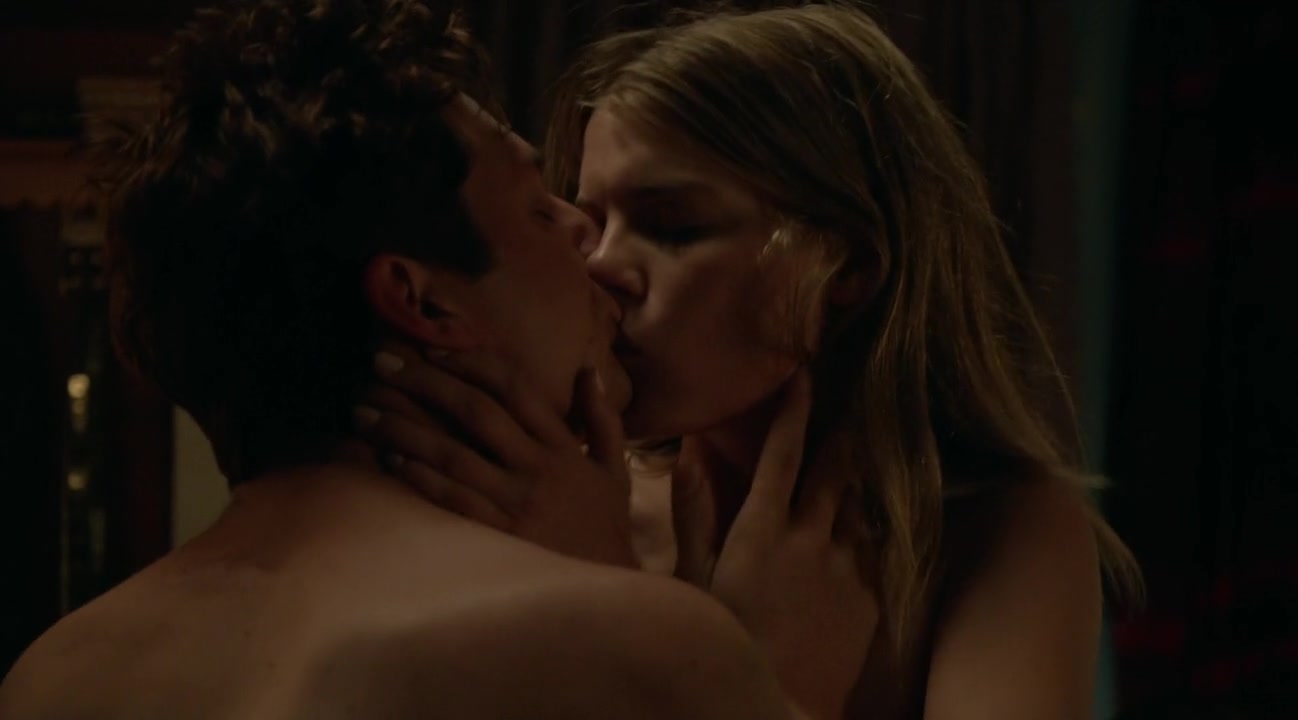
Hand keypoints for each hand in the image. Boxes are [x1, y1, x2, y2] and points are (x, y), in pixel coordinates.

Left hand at [354, 341, 636, 566]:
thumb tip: (587, 368)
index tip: (433, 351)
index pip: (515, 386)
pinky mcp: (498, 536)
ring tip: (363, 412)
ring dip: (404, 428)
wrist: (608, 590)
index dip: (471, 362)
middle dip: (425, 382)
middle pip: (475, 411)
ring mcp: (516, 502)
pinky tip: (388, 458)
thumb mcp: (614, 469)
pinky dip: (419, 476)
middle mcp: (537, 467)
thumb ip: (602, 418)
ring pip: (452, 453)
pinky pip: (451, 499)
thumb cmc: (606, 528)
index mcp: (561, 446)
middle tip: (380, 363)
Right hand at [672, 369, 877, 719]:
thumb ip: (693, 513)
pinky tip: (860, 534)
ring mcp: (846, 566)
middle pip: (837, 468)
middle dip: (843, 435)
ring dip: (856, 486)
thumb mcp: (694, 579)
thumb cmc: (726, 642)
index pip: (782, 452)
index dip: (795, 409)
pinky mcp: (871, 596)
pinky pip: (875, 549)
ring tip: (853, 474)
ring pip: (861, 505)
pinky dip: (866, 533)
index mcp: (761, 529)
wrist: (782, 706)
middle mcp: (810, 538)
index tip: (805, 374)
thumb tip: (690, 455)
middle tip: (851, 410)